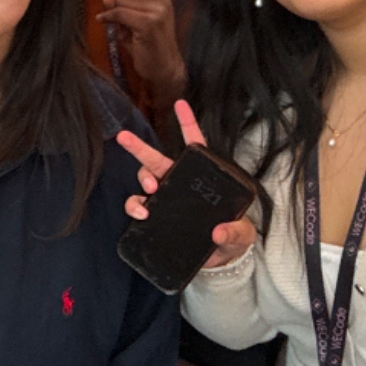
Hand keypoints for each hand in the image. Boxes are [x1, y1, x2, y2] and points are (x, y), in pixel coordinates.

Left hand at [97, 0, 186, 104]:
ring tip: (122, 29)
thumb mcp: (133, 24)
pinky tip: (114, 30)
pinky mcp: (149, 23)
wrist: (164, 69)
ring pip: (121, 1)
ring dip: (114, 15)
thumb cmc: (149, 45)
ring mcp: (157, 10)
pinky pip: (119, 14)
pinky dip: (110, 22)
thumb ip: (123, 8)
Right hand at [116, 100, 257, 268]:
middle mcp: (181, 183)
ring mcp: (167, 198)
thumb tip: (218, 232)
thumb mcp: (241, 234)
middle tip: (124, 137)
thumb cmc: (232, 238)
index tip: (180, 104)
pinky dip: (135, 207)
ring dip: (142, 179)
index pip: (195, 145)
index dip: (187, 123)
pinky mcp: (158, 217)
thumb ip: (234, 231)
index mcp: (203, 177)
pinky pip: (139, 206)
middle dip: (140, 147)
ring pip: (145, 179)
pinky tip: (142, 213)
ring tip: (149, 190)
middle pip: (157, 160)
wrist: (220, 261)